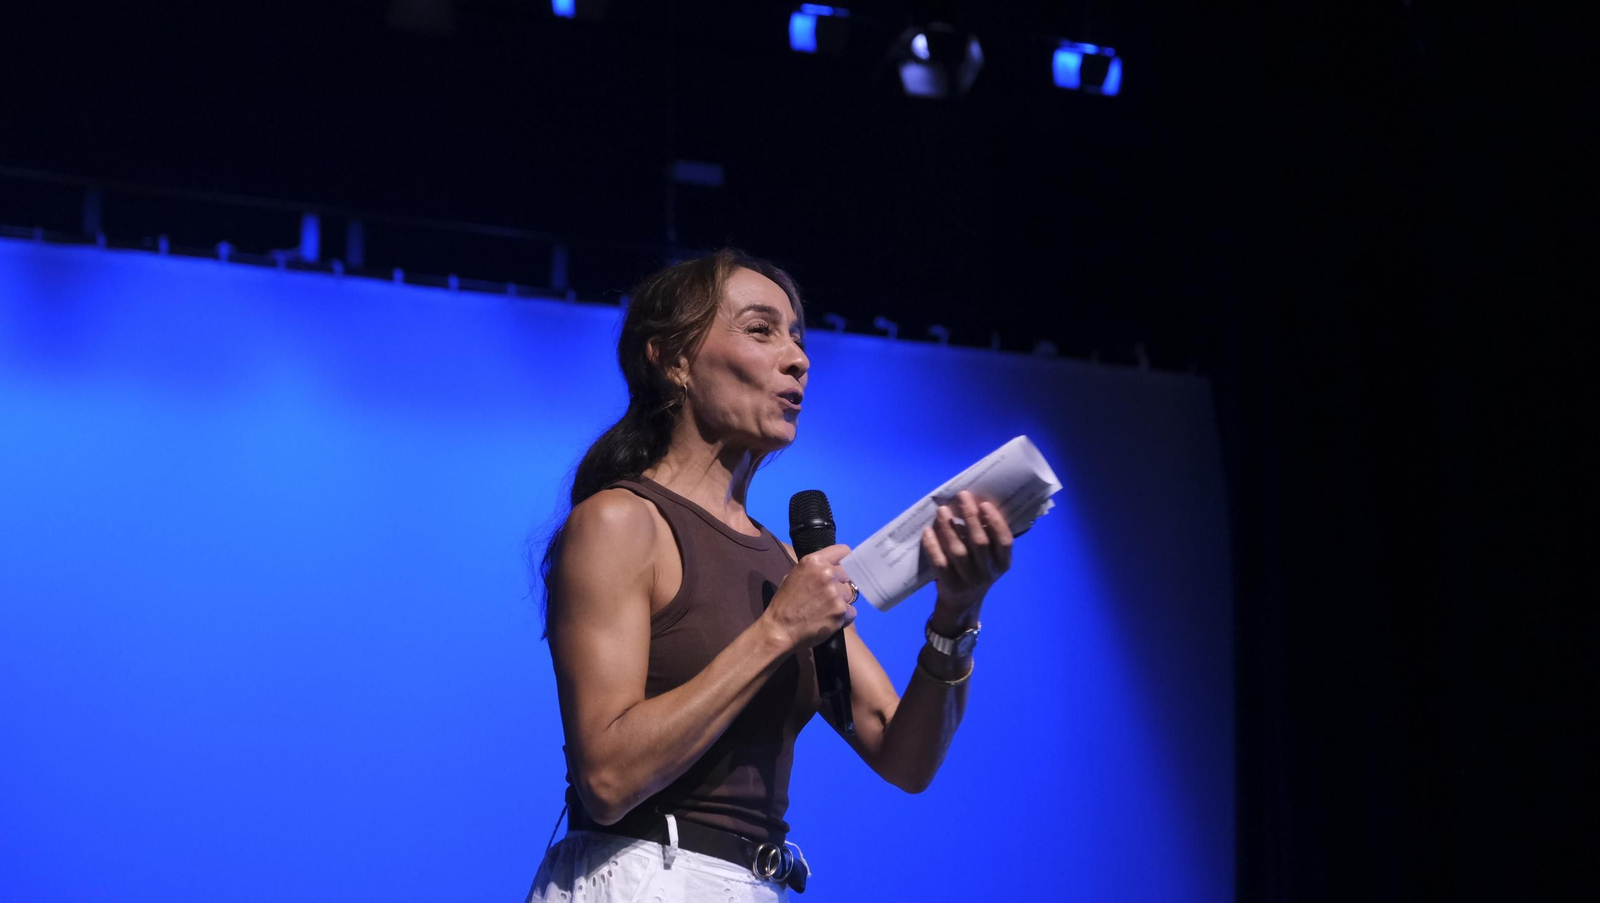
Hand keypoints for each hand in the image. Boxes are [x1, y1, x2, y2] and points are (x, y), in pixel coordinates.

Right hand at [763, 543, 857, 649]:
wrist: (780, 630)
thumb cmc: (784, 603)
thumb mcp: (794, 575)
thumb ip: (815, 570)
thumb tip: (832, 568)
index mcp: (814, 561)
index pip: (843, 551)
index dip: (844, 562)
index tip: (841, 571)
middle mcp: (827, 573)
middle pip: (849, 574)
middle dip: (841, 584)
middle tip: (829, 596)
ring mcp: (835, 592)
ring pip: (851, 594)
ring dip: (842, 601)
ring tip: (827, 609)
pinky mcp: (841, 610)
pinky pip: (851, 611)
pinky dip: (843, 617)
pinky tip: (829, 619)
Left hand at [922, 491, 1013, 629]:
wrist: (963, 603)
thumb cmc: (976, 569)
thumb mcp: (989, 558)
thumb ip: (986, 536)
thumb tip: (972, 504)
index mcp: (1003, 563)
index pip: (1004, 542)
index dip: (996, 522)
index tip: (984, 504)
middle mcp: (988, 573)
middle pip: (979, 542)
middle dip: (970, 517)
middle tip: (962, 496)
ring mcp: (969, 581)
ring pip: (958, 551)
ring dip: (949, 528)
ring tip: (942, 510)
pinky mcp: (950, 586)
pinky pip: (940, 563)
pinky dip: (933, 546)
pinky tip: (928, 531)